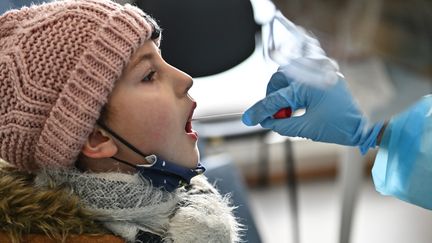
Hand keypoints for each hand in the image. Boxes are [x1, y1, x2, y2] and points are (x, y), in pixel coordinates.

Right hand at [242, 68, 383, 153]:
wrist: (361, 128)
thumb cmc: (337, 128)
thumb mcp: (306, 129)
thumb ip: (281, 124)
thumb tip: (264, 120)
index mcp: (309, 86)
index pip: (278, 98)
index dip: (261, 110)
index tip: (248, 119)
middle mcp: (314, 74)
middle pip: (279, 78)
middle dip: (272, 96)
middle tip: (274, 114)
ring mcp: (320, 73)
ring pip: (288, 75)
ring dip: (281, 91)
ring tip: (285, 111)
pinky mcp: (323, 77)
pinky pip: (300, 77)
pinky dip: (293, 90)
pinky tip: (294, 105)